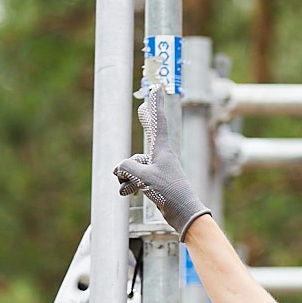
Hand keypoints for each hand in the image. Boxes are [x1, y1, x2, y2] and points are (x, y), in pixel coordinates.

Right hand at [112, 88, 211, 234]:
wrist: (183, 215)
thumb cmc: (168, 192)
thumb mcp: (142, 176)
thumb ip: (126, 167)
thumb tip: (118, 169)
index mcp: (162, 150)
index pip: (158, 121)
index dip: (155, 104)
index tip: (157, 88)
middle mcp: (161, 157)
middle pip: (148, 135)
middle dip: (144, 123)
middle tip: (142, 107)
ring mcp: (158, 170)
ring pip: (133, 166)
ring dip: (127, 176)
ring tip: (129, 187)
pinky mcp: (155, 183)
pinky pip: (135, 178)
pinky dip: (129, 185)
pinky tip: (127, 193)